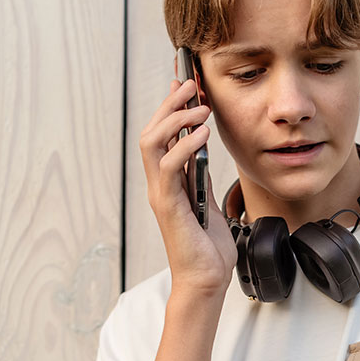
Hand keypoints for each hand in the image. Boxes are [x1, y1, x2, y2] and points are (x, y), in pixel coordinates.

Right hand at [139, 79, 236, 294]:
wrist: (207, 279)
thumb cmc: (207, 245)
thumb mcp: (206, 199)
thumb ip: (200, 173)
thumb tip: (202, 145)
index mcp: (168, 180)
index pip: (162, 134)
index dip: (169, 106)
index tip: (184, 81)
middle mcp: (160, 184)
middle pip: (152, 132)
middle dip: (169, 104)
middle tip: (190, 84)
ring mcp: (161, 194)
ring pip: (152, 143)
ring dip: (175, 119)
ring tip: (200, 107)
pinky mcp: (169, 206)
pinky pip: (169, 167)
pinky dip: (184, 146)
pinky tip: (203, 134)